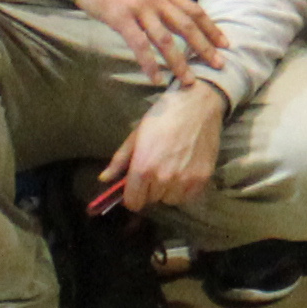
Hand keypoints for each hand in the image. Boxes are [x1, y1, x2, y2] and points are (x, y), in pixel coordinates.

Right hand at [76, 0, 227, 86]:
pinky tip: (156, 79)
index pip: (195, 10)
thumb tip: (170, 16)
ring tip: (189, 81)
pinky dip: (149, 64)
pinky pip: (139, 45)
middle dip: (204, 47)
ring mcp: (139, 8)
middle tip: (219, 65)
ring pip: (166, 39)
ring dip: (179, 62)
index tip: (225, 43)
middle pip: (187, 26)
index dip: (211, 28)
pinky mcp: (120, 18)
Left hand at [98, 77, 230, 214]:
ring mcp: (185, 180)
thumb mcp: (136, 135)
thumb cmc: (164, 116)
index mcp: (143, 167)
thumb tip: (104, 179)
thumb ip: (120, 160)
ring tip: (171, 170)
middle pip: (151, 200)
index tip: (135, 187)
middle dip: (150, 188)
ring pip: (170, 199)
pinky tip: (185, 172)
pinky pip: (188, 197)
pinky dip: (185, 189)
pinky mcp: (202, 178)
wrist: (198, 104)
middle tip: (156, 169)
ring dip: (168, 190)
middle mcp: (163, 178)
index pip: (133, 203)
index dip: (131, 196)